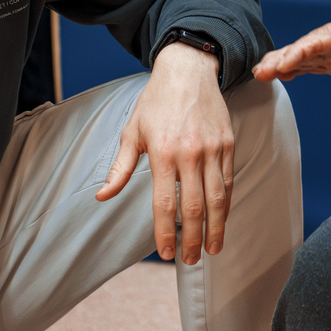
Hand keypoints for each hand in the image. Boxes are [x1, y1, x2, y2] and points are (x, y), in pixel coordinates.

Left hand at [95, 42, 231, 264]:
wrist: (188, 70)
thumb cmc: (155, 102)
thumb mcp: (132, 131)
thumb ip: (120, 168)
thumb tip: (102, 196)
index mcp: (163, 153)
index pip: (165, 204)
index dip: (165, 233)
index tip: (166, 253)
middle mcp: (190, 153)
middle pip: (195, 208)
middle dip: (193, 239)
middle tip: (190, 259)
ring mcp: (213, 149)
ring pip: (218, 198)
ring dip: (216, 228)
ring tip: (212, 249)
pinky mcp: (228, 143)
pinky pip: (228, 180)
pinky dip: (226, 204)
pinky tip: (221, 219)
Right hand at [253, 7, 330, 83]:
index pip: (320, 40)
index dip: (300, 52)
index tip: (282, 64)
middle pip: (305, 46)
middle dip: (282, 57)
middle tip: (260, 71)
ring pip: (304, 55)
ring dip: (282, 64)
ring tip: (260, 74)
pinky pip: (312, 63)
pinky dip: (294, 68)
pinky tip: (279, 74)